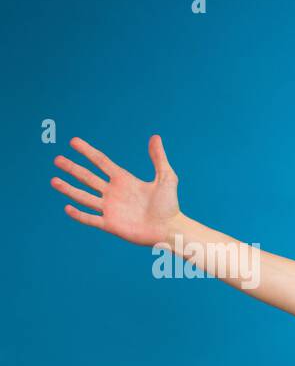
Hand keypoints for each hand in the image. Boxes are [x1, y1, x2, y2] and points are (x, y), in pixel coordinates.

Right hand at [50, 135, 182, 246]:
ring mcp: (110, 209)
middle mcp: (113, 193)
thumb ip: (159, 158)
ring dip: (69, 189)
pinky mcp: (111, 224)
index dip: (87, 151)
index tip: (73, 141)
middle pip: (87, 177)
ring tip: (54, 180)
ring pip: (84, 197)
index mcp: (123, 180)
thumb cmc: (170, 205)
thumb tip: (155, 137)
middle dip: (72, 168)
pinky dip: (79, 214)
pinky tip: (67, 207)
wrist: (170, 229)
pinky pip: (90, 219)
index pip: (100, 161)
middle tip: (57, 159)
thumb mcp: (166, 177)